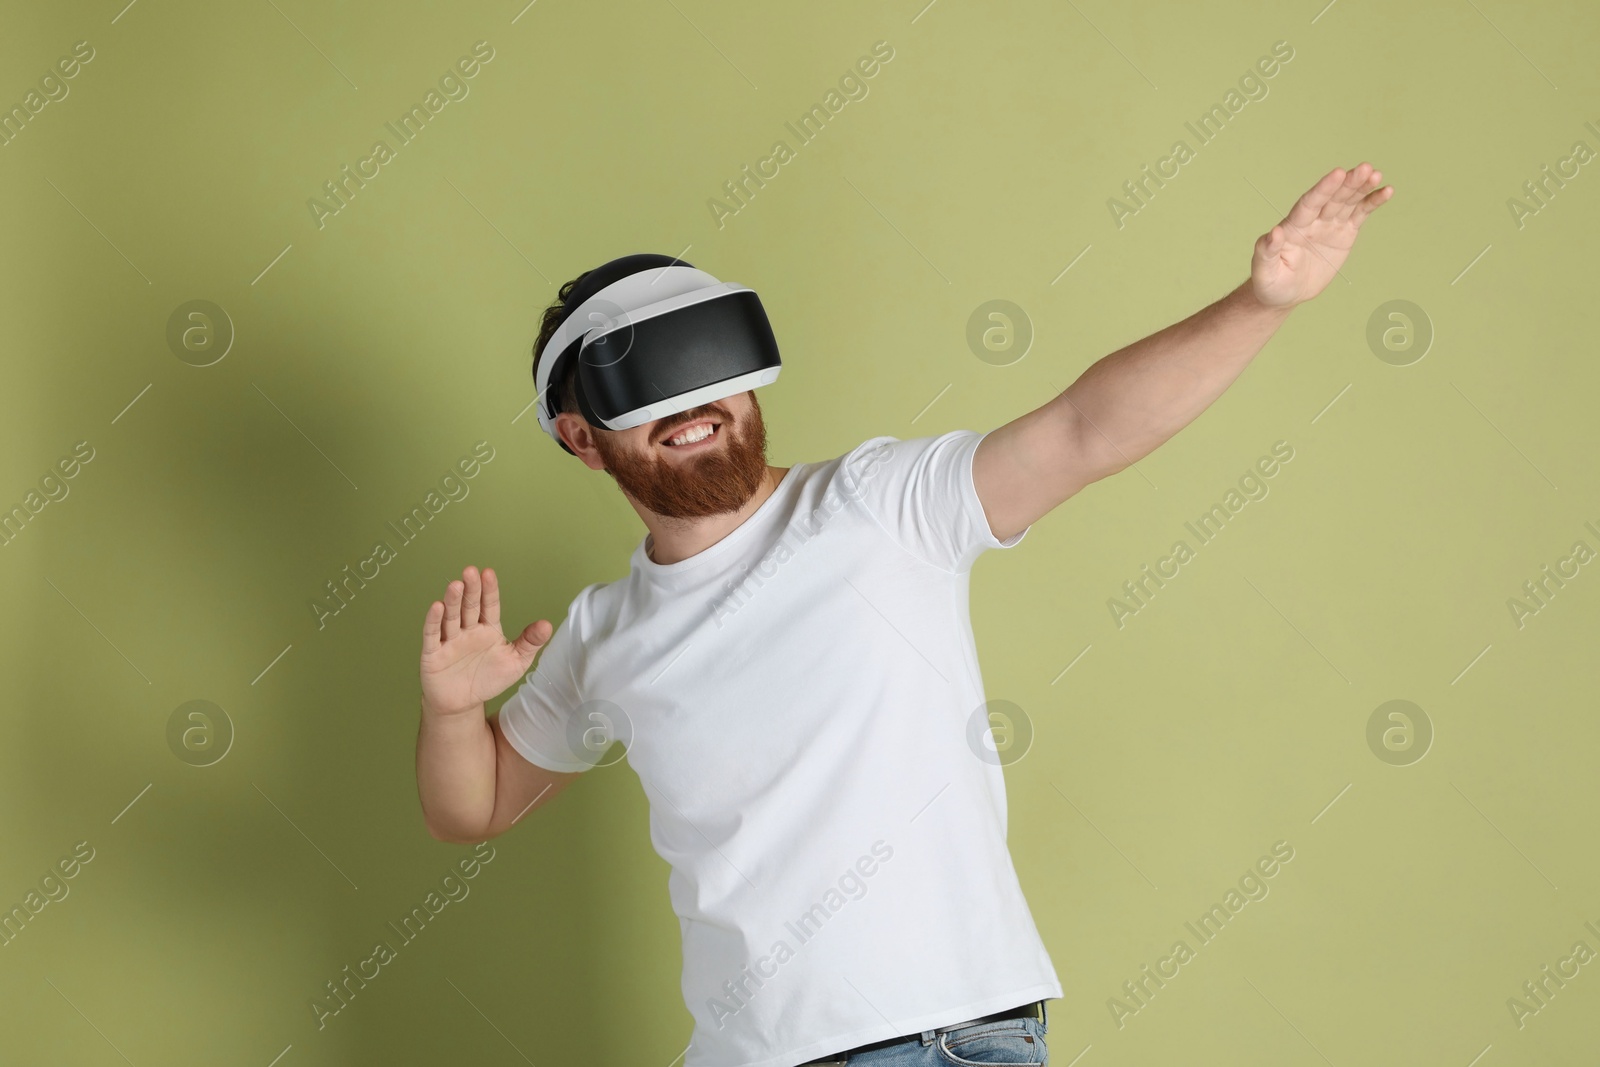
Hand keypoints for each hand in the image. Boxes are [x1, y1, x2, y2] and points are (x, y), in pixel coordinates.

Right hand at [420, 566, 551, 716]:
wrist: (462, 704)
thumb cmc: (488, 679)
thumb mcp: (516, 662)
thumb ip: (529, 643)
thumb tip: (546, 624)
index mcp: (489, 629)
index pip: (490, 605)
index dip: (489, 590)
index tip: (489, 573)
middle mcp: (468, 630)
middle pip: (470, 607)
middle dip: (471, 590)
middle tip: (471, 572)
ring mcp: (450, 640)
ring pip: (451, 617)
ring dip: (453, 601)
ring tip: (456, 585)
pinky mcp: (434, 653)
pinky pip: (433, 635)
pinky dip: (434, 621)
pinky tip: (437, 607)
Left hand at [1250, 163, 1393, 308]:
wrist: (1284, 293)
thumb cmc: (1270, 283)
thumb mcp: (1264, 271)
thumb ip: (1266, 251)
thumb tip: (1273, 232)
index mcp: (1292, 227)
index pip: (1309, 204)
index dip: (1323, 189)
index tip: (1338, 173)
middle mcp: (1312, 221)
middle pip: (1332, 198)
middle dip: (1348, 183)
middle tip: (1365, 169)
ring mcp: (1328, 225)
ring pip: (1347, 202)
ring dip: (1362, 187)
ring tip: (1376, 174)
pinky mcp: (1343, 233)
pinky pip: (1359, 214)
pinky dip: (1372, 202)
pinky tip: (1386, 191)